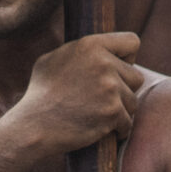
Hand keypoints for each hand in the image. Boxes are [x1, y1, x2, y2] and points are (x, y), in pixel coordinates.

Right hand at [17, 32, 141, 154]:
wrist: (34, 126)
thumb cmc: (41, 93)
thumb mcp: (53, 59)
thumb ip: (80, 51)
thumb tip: (99, 47)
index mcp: (90, 45)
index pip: (132, 42)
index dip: (127, 57)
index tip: (117, 69)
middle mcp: (103, 63)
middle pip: (136, 76)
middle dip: (123, 89)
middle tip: (100, 98)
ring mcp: (110, 88)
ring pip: (133, 101)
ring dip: (120, 111)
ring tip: (96, 114)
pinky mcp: (113, 112)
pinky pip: (128, 122)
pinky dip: (117, 129)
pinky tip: (100, 128)